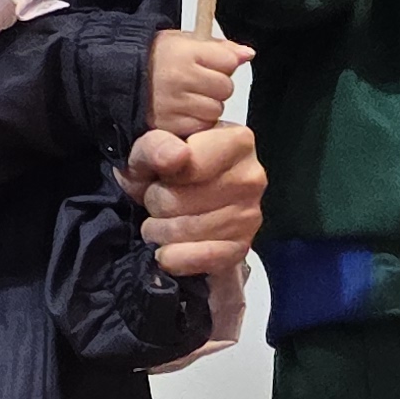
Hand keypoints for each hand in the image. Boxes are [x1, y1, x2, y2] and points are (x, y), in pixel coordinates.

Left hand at [121, 122, 264, 274]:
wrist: (173, 198)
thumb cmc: (163, 164)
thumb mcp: (148, 145)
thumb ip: (155, 144)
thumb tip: (176, 157)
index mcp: (236, 140)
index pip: (188, 164)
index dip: (160, 170)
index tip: (157, 168)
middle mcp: (252, 175)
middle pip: (178, 200)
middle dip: (155, 202)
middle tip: (157, 197)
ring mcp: (250, 214)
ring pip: (186, 231)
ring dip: (160, 230)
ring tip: (161, 219)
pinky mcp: (242, 247)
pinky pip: (203, 258)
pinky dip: (177, 258)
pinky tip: (167, 251)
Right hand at [146, 30, 249, 135]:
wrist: (119, 78)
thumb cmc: (156, 58)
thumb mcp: (185, 42)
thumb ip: (220, 48)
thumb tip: (248, 54)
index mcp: (183, 53)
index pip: (228, 61)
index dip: (221, 64)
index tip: (207, 64)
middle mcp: (178, 79)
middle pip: (225, 88)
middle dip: (215, 87)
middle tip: (195, 83)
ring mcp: (173, 105)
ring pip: (215, 110)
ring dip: (206, 107)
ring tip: (186, 98)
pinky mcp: (168, 127)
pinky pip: (200, 128)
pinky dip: (195, 122)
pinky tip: (181, 112)